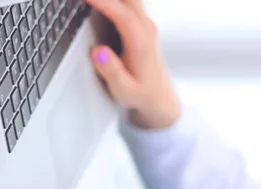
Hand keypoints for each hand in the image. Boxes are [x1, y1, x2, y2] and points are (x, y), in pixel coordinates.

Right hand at [85, 0, 180, 128]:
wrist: (159, 97)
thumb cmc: (142, 94)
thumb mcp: (125, 91)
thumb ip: (111, 72)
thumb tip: (98, 52)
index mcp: (142, 44)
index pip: (122, 15)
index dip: (102, 1)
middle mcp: (146, 29)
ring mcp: (146, 24)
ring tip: (90, 1)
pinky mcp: (142, 22)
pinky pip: (128, 2)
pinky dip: (115, 0)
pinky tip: (101, 2)